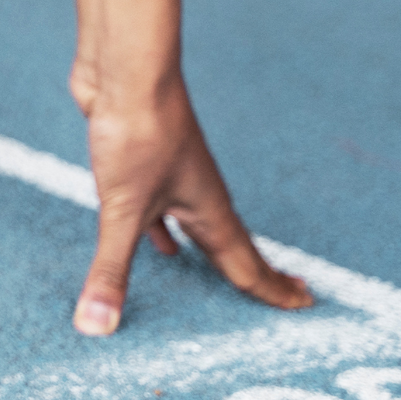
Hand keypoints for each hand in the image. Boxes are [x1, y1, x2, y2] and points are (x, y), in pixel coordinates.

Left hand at [71, 67, 312, 335]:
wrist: (126, 72)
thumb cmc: (137, 134)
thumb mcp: (121, 211)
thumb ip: (111, 270)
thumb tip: (96, 327)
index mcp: (208, 210)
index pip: (245, 263)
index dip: (272, 289)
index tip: (304, 306)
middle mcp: (197, 194)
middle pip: (231, 244)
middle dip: (252, 273)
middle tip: (282, 294)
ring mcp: (171, 176)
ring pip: (196, 225)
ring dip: (206, 252)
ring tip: (213, 275)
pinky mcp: (141, 161)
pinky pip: (161, 208)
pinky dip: (162, 230)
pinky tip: (156, 239)